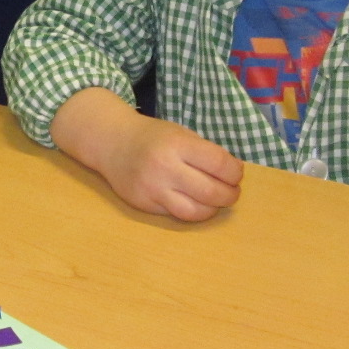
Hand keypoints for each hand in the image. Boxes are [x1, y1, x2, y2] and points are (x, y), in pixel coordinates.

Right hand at [51, 88, 242, 221]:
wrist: (112, 143)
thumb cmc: (153, 137)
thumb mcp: (180, 134)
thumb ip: (205, 153)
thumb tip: (233, 174)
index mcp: (177, 144)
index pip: (220, 164)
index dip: (235, 173)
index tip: (236, 174)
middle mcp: (165, 168)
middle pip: (211, 192)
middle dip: (230, 195)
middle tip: (232, 192)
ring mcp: (153, 189)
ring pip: (195, 212)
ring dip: (213, 209)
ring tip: (216, 202)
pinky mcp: (144, 204)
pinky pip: (176, 215)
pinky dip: (191, 211)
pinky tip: (195, 203)